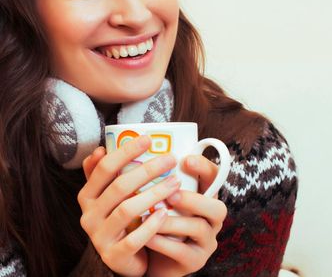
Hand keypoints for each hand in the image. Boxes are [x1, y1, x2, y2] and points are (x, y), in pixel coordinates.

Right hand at [77, 136, 180, 276]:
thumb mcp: (109, 197)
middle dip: (147, 170)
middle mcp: (89, 215)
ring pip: (127, 210)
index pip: (104, 168)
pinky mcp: (114, 256)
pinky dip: (150, 225)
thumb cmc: (121, 220)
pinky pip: (133, 239)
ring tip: (175, 183)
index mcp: (88, 196)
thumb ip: (105, 175)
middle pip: (119, 186)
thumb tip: (100, 148)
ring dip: (154, 193)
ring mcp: (100, 237)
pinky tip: (165, 212)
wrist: (123, 259)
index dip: (125, 152)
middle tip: (170, 159)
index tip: (148, 139)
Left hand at [145, 155, 226, 275]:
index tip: (185, 159)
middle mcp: (211, 218)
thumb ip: (140, 176)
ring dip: (174, 222)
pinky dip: (164, 243)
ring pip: (199, 229)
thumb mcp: (153, 196)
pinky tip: (148, 236)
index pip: (214, 177)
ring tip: (151, 217)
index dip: (204, 167)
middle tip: (171, 194)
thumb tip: (106, 150)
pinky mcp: (195, 261)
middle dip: (194, 199)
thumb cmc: (152, 220)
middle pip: (217, 206)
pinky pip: (183, 252)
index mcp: (204, 196)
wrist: (150, 258)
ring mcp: (206, 241)